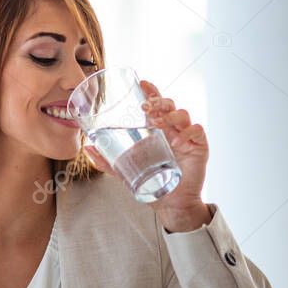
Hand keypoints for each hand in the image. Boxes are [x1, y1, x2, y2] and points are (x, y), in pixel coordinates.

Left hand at [85, 80, 211, 231]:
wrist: (172, 205)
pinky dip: (187, 133)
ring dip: (170, 115)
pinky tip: (177, 142)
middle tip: (145, 106)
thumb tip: (87, 149)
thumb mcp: (125, 172)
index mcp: (158, 131)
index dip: (152, 91)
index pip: (157, 105)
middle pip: (170, 105)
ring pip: (183, 114)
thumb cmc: (152, 185)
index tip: (142, 82)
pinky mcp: (199, 148)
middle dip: (159, 101)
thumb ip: (107, 162)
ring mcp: (187, 138)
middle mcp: (173, 130)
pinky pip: (197, 131)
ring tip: (157, 124)